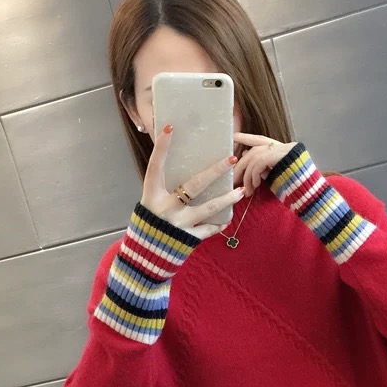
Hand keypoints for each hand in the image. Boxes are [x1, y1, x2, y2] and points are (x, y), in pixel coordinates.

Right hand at [142, 125, 245, 239]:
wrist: (144, 258)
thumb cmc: (149, 225)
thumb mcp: (150, 203)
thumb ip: (163, 188)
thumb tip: (178, 164)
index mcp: (151, 195)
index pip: (155, 166)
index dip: (161, 148)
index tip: (170, 128)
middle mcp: (165, 208)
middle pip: (194, 185)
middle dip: (214, 171)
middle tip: (231, 159)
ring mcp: (178, 224)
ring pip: (207, 209)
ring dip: (226, 199)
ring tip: (241, 191)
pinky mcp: (188, 239)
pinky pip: (208, 229)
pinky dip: (218, 224)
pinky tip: (226, 219)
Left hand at [233, 133, 296, 196]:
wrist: (311, 197)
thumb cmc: (294, 191)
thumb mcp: (275, 177)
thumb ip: (263, 167)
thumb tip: (245, 156)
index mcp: (284, 150)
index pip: (262, 139)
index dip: (247, 137)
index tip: (234, 136)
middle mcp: (285, 147)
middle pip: (255, 150)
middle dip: (242, 165)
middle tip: (234, 179)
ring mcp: (286, 150)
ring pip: (255, 156)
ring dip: (247, 174)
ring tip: (247, 189)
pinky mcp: (283, 157)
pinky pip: (260, 162)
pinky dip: (254, 175)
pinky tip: (255, 185)